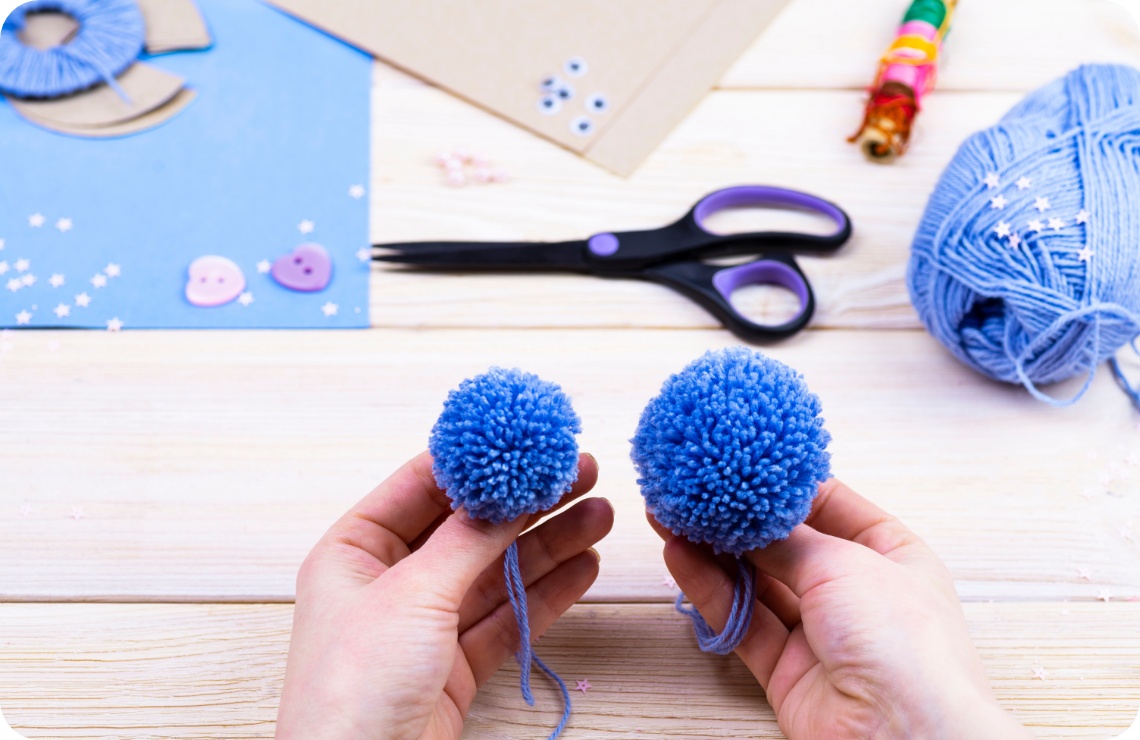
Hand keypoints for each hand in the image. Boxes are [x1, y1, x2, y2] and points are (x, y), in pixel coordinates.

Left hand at [277, 450, 611, 739]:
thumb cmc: (350, 691)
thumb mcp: (411, 595)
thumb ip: (466, 540)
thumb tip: (505, 493)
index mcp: (354, 552)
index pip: (422, 487)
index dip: (476, 462)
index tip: (525, 441)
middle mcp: (388, 583)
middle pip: (469, 528)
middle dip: (527, 502)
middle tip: (578, 472)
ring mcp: (424, 625)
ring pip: (497, 571)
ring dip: (549, 544)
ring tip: (599, 514)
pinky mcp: (455, 665)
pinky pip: (508, 616)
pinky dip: (547, 593)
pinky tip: (582, 566)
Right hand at [651, 479, 1030, 739]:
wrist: (904, 738)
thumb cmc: (906, 646)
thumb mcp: (844, 564)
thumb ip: (786, 538)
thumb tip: (746, 511)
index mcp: (890, 554)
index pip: (828, 505)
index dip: (782, 485)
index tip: (738, 461)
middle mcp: (855, 591)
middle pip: (784, 545)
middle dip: (736, 519)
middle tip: (691, 491)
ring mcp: (818, 632)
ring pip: (755, 583)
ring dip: (713, 552)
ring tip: (671, 518)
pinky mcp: (785, 670)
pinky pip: (741, 621)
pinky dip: (710, 591)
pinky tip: (682, 559)